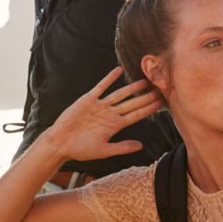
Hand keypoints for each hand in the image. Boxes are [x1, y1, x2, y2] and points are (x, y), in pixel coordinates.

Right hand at [43, 68, 163, 163]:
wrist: (60, 143)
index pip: (136, 115)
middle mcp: (110, 114)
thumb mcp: (104, 150)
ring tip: (144, 80)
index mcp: (115, 126)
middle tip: (160, 88)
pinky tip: (118, 71)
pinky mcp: (88, 100)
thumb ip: (122, 147)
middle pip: (132, 103)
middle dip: (145, 97)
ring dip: (132, 88)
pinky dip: (109, 79)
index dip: (149, 109)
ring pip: (119, 94)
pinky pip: (101, 87)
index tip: (161, 103)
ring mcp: (100, 106)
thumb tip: (141, 146)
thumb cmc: (80, 150)